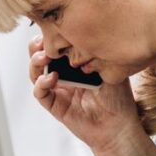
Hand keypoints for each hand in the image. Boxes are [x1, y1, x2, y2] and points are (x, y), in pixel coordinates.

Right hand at [28, 34, 141, 153]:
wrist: (120, 126)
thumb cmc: (118, 99)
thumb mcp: (111, 69)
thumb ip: (98, 52)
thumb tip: (89, 32)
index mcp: (74, 64)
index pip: (55, 45)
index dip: (50, 36)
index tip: (55, 28)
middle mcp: (63, 75)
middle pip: (39, 55)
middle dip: (37, 46)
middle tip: (44, 42)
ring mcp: (58, 90)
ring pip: (35, 72)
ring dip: (35, 62)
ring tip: (44, 57)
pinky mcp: (55, 106)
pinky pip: (40, 93)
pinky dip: (41, 84)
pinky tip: (52, 78)